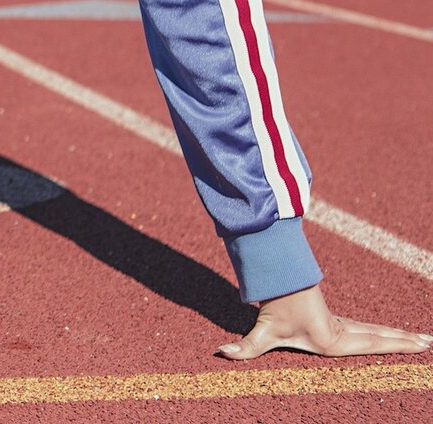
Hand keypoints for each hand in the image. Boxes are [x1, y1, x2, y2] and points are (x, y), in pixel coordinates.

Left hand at [218, 284, 432, 359]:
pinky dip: (384, 333)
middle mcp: (342, 331)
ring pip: (375, 331)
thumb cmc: (271, 307)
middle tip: (430, 343)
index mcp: (334, 339)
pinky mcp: (336, 322)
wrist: (274, 280)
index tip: (419, 345)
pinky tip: (395, 336)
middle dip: (405, 341)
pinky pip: (367, 328)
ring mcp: (341, 325)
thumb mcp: (261, 330)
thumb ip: (244, 346)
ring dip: (399, 336)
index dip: (396, 345)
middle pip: (379, 335)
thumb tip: (221, 354)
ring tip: (424, 341)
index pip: (372, 343)